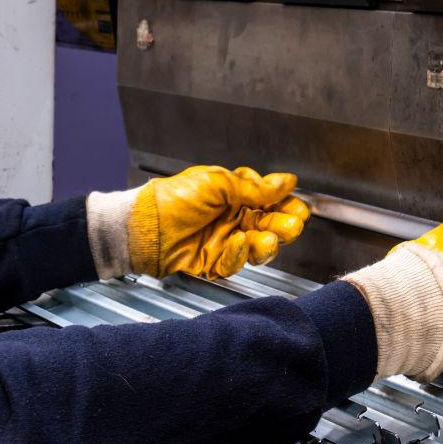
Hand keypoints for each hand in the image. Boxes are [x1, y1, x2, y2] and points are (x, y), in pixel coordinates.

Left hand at [87, 166, 309, 279]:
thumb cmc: (172, 199)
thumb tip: (286, 181)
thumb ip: (254, 187)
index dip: (286, 204)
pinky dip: (240, 254)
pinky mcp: (216, 262)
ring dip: (267, 242)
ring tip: (268, 238)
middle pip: (270, 224)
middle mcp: (233, 217)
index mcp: (235, 194)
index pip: (270, 200)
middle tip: (292, 225)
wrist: (144, 228)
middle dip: (284, 225)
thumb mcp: (217, 183)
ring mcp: (226, 240)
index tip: (298, 207)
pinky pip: (236, 262)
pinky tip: (238, 243)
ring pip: (259, 246)